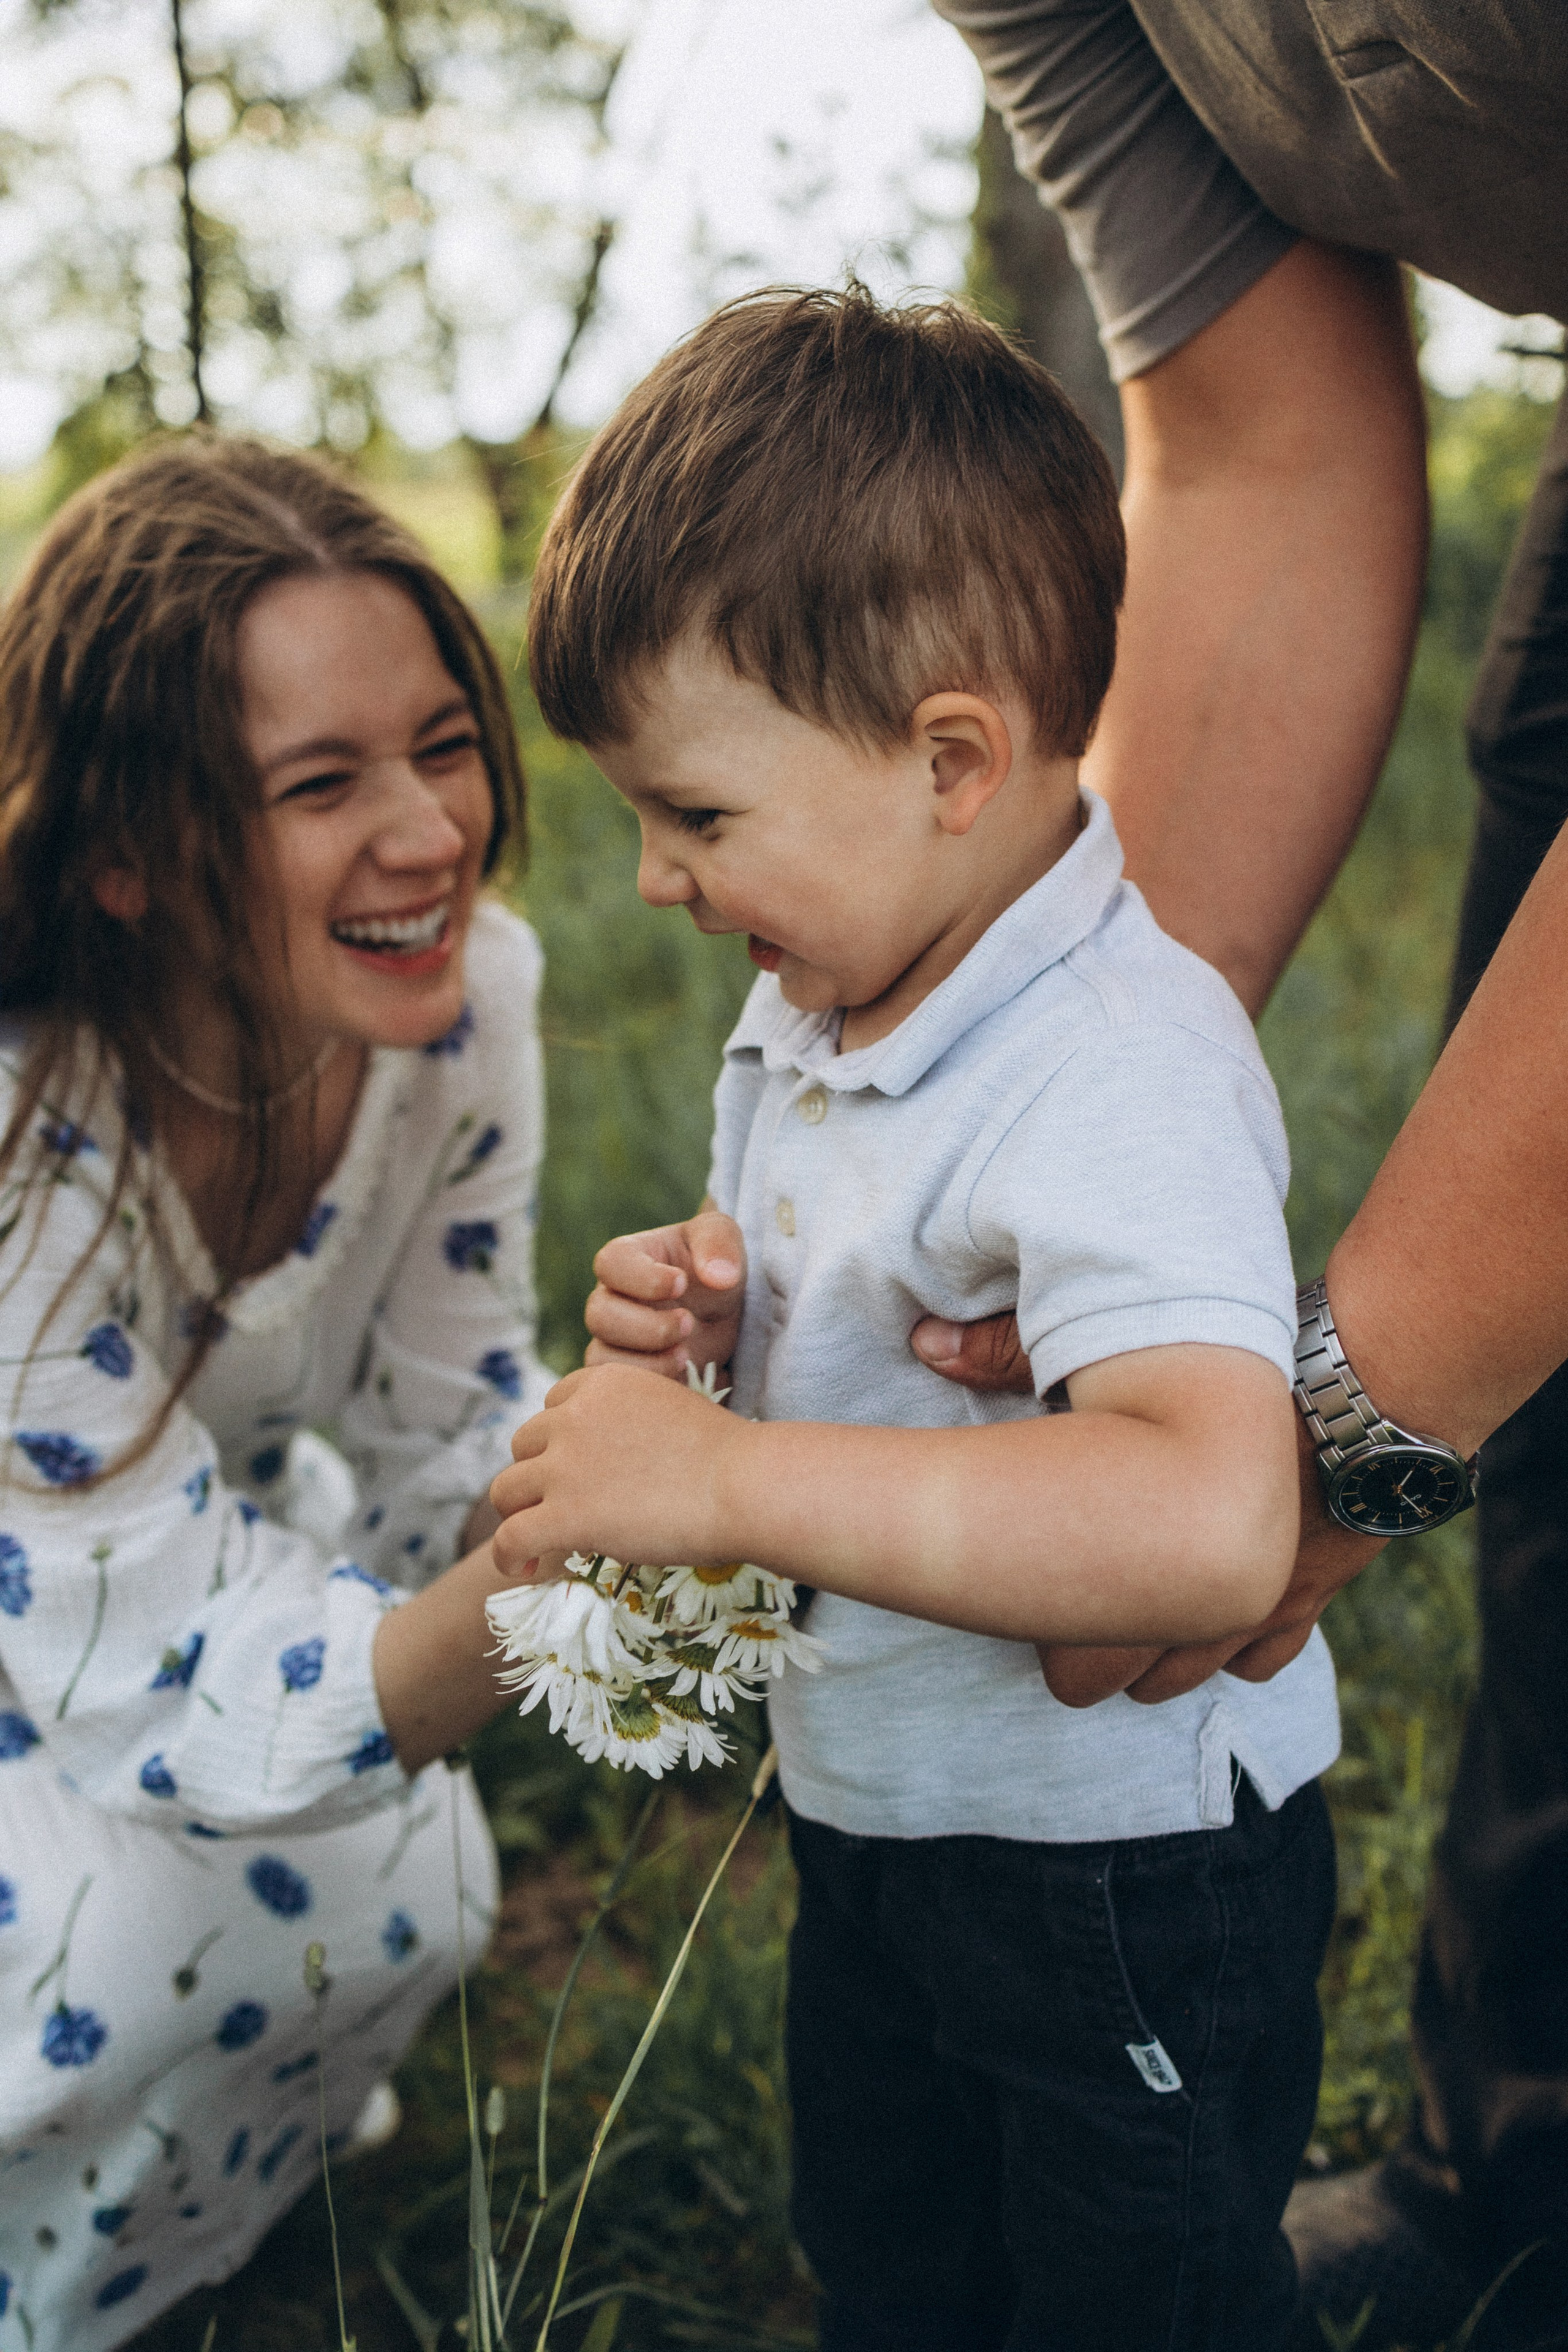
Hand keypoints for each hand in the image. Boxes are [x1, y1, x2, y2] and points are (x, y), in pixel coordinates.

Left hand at [489, 1363, 743, 1577]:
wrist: (746, 1485)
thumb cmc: (729, 1458)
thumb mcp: (670, 1410)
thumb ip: (631, 1424)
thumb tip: (614, 1464)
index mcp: (603, 1385)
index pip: (554, 1406)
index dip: (561, 1440)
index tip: (575, 1470)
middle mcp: (575, 1416)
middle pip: (524, 1445)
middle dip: (538, 1476)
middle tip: (559, 1508)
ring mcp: (566, 1465)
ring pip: (507, 1490)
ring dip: (518, 1515)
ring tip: (536, 1544)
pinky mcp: (566, 1514)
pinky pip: (509, 1538)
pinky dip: (508, 1556)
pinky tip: (523, 1569)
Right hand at [584, 1209, 745, 1380]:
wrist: (725, 1313)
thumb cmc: (715, 1265)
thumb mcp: (723, 1237)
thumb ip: (719, 1244)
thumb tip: (720, 1276)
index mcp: (627, 1259)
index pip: (611, 1264)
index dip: (642, 1277)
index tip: (682, 1283)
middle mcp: (611, 1299)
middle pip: (599, 1316)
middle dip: (647, 1326)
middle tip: (689, 1323)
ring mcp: (614, 1340)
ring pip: (601, 1357)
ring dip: (646, 1362)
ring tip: (687, 1355)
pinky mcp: (626, 1373)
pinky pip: (617, 1389)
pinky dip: (649, 1387)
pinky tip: (684, 1378)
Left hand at [912, 1309, 1381, 1702]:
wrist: (1369, 1388)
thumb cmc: (1233, 1366)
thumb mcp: (1113, 1354)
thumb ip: (1013, 1349)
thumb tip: (924, 1343)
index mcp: (1134, 1563)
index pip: (1069, 1653)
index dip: (1035, 1633)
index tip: (1015, 1598)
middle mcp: (1195, 1605)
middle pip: (1120, 1678)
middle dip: (1087, 1660)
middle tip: (1059, 1627)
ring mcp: (1257, 1605)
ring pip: (1191, 1673)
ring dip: (1158, 1657)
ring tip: (1128, 1630)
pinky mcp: (1309, 1594)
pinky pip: (1266, 1656)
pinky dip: (1236, 1645)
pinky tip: (1213, 1626)